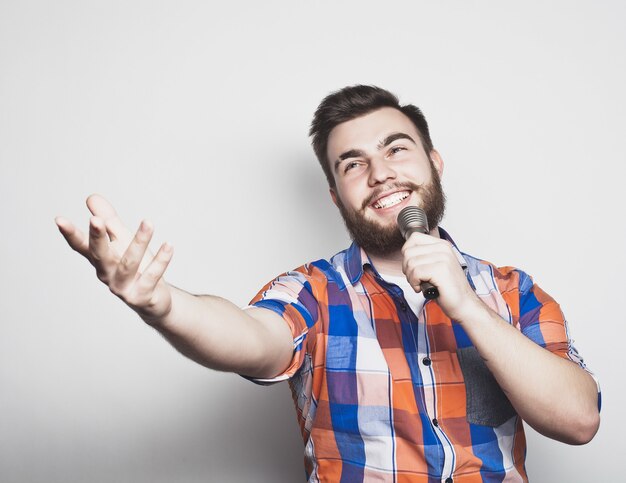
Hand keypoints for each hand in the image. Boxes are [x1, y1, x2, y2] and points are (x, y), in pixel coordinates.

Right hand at [55, 194, 173, 322]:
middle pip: (100, 255)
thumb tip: (91, 198)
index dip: (70, 234)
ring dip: (139, 242)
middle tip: (96, 219)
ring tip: (148, 222)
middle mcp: (107, 274)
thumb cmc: (136, 267)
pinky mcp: (141, 296)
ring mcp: (123, 287)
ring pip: (129, 263)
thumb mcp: (122, 241)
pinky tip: (169, 245)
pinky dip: (160, 261)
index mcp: (100, 259)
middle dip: (97, 237)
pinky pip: (151, 277)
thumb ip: (109, 221)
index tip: (58, 219)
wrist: (154, 301)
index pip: (81, 245)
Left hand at [401, 232, 480, 321]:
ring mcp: (443, 258)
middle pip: (408, 251)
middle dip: (406, 268)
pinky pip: (416, 273)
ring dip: (410, 278)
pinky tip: (422, 288)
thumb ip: (424, 256)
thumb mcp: (435, 266)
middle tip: (416, 279)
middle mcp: (443, 248)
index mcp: (442, 245)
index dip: (407, 253)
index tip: (412, 266)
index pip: (414, 238)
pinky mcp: (441, 270)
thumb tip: (405, 253)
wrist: (463, 303)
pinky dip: (414, 283)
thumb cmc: (447, 288)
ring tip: (420, 284)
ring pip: (410, 263)